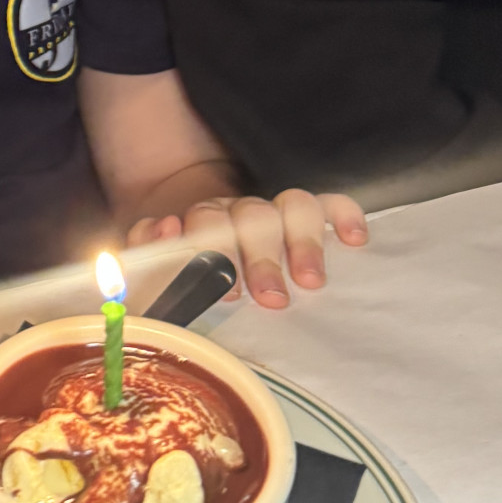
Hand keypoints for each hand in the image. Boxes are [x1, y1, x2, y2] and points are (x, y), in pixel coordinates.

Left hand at [127, 190, 367, 309]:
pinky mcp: (304, 214)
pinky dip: (343, 214)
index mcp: (198, 224)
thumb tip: (163, 229)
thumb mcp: (152, 270)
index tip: (228, 291)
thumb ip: (146, 253)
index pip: (204, 224)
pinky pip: (328, 203)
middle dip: (263, 258)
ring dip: (303, 242)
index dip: (216, 251)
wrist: (198, 244)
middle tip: (272, 299)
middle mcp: (236, 212)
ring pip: (291, 207)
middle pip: (252, 217)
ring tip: (312, 282)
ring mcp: (270, 211)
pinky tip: (355, 239)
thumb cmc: (180, 272)